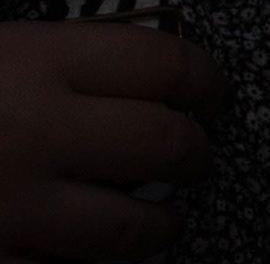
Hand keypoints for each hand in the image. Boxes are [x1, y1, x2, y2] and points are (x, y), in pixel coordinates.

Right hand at [0, 17, 222, 259]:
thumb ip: (59, 64)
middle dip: (194, 155)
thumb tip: (138, 83)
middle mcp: (36, 131)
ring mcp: (14, 205)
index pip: (163, 64)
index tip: (214, 96)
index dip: (204, 81)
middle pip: (162, 143)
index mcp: (36, 62)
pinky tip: (89, 259)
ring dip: (159, 228)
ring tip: (164, 224)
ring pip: (127, 227)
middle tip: (196, 161)